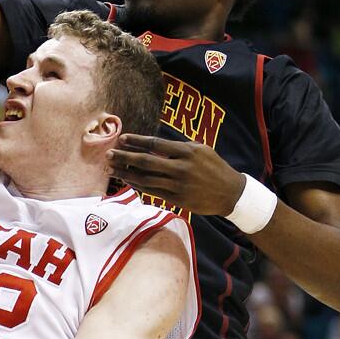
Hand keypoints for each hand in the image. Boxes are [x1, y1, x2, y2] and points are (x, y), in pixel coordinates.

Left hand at [108, 134, 246, 215]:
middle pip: (146, 161)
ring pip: (145, 178)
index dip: (136, 141)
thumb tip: (152, 144)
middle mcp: (181, 168)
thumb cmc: (214, 167)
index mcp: (187, 151)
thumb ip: (178, 148)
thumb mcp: (201, 150)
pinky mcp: (177, 199)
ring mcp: (178, 185)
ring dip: (125, 173)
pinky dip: (137, 186)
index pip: (155, 144)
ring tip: (111, 169)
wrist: (231, 193)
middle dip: (124, 157)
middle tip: (108, 154)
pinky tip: (127, 181)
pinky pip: (152, 191)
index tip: (122, 139)